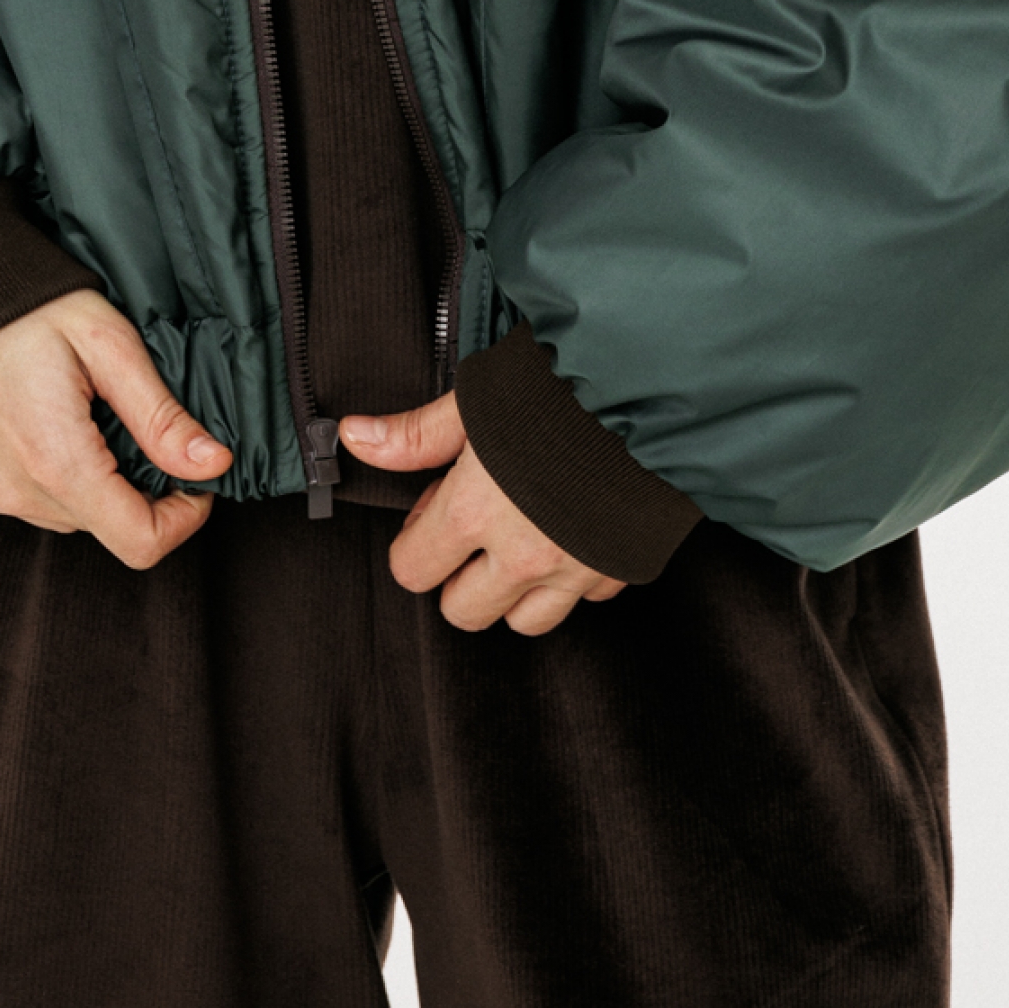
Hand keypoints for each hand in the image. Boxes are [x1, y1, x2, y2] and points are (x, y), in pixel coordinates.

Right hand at [0, 292, 232, 567]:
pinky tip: (57, 422)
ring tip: (93, 414)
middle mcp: (20, 493)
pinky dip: (65, 476)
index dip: (184, 517)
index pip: (140, 542)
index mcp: (58, 462)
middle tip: (141, 422)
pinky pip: (40, 503)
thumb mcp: (108, 344)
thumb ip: (160, 415)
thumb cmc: (27, 310)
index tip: (196, 474)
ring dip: (103, 481)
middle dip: (143, 488)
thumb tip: (214, 463)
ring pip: (78, 517)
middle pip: (111, 527)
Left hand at [339, 393, 624, 636]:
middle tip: (475, 529)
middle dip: (459, 576)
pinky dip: (574, 575)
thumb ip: (416, 434)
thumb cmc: (562, 385)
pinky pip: (584, 599)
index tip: (431, 515)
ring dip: (514, 590)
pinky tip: (573, 530)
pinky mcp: (619, 570)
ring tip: (522, 535)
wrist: (652, 389)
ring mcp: (574, 569)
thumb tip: (356, 437)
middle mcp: (522, 555)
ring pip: (524, 622)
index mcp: (475, 512)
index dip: (415, 542)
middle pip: (463, 612)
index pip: (413, 569)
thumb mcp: (477, 399)